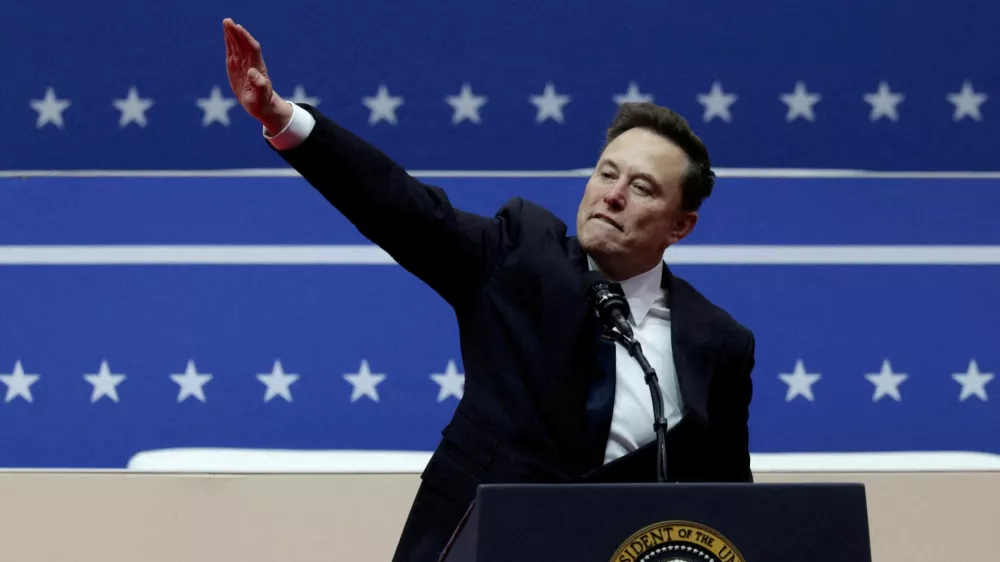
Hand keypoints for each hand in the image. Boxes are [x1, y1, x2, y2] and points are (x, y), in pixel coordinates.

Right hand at [223, 18, 292, 133]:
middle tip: (228, 21)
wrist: (261, 105)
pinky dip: (229, 42)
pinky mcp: (236, 67)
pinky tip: (226, 33)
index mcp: (257, 68)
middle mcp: (250, 63)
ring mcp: (243, 64)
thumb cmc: (262, 103)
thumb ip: (258, 85)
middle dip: (237, 33)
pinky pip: (233, 51)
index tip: (239, 29)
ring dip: (232, 34)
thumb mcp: (260, 97)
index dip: (246, 39)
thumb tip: (252, 72)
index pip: (252, 49)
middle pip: (244, 44)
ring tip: (226, 22)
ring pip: (238, 46)